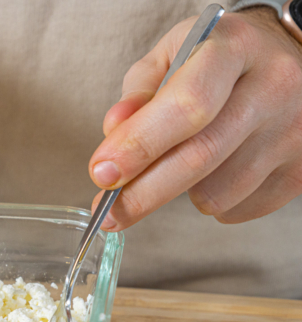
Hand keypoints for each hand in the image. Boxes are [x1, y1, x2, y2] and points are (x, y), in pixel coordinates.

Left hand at [89, 9, 301, 229]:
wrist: (288, 57)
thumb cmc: (217, 59)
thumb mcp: (173, 55)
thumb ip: (138, 93)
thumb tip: (114, 131)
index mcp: (233, 47)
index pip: (186, 104)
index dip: (139, 145)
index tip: (102, 173)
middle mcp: (274, 84)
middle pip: (199, 157)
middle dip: (142, 193)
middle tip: (109, 212)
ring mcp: (296, 128)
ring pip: (217, 193)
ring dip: (182, 193)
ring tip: (184, 163)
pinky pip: (239, 209)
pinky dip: (213, 203)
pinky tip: (217, 172)